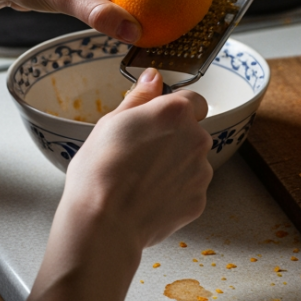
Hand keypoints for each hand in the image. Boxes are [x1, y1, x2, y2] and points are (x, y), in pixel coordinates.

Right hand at [61, 67, 212, 248]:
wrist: (105, 224)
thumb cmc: (100, 172)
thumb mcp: (110, 122)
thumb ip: (139, 97)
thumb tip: (153, 77)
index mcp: (175, 113)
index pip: (193, 100)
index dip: (175, 110)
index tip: (158, 120)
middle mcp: (196, 139)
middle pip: (193, 133)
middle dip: (174, 140)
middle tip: (141, 153)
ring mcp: (201, 172)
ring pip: (192, 162)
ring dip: (175, 166)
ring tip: (142, 179)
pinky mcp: (199, 200)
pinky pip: (189, 189)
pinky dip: (174, 192)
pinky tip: (149, 198)